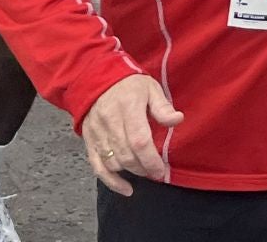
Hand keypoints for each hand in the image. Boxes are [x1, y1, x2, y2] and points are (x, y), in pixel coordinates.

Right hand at [81, 74, 182, 196]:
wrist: (94, 78)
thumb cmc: (127, 84)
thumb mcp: (150, 88)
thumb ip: (162, 107)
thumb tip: (177, 120)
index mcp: (127, 107)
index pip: (139, 141)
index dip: (151, 160)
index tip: (161, 170)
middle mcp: (110, 122)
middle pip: (126, 155)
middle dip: (144, 168)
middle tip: (156, 171)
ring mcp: (97, 133)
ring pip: (113, 162)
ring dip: (131, 172)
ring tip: (144, 170)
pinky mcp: (89, 141)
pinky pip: (97, 167)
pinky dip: (111, 181)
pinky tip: (125, 188)